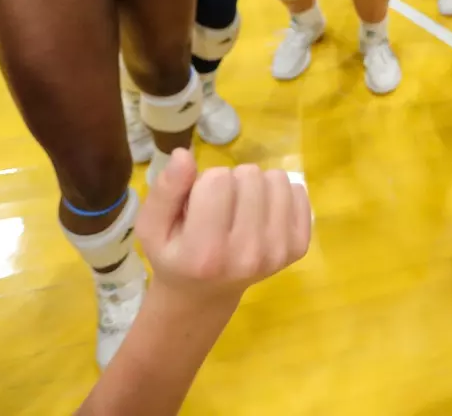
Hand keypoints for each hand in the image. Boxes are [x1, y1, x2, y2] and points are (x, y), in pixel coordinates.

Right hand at [138, 149, 310, 306]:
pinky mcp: (299, 247)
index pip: (216, 179)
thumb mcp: (152, 228)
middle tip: (220, 209)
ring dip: (257, 186)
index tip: (199, 205)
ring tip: (241, 209)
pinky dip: (279, 195)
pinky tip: (262, 215)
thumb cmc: (174, 255)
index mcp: (206, 252)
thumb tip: (183, 155)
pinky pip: (298, 191)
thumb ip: (164, 191)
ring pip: (276, 178)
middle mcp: (247, 254)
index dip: (204, 183)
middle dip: (232, 183)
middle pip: (249, 175)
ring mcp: (278, 251)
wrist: (205, 294)